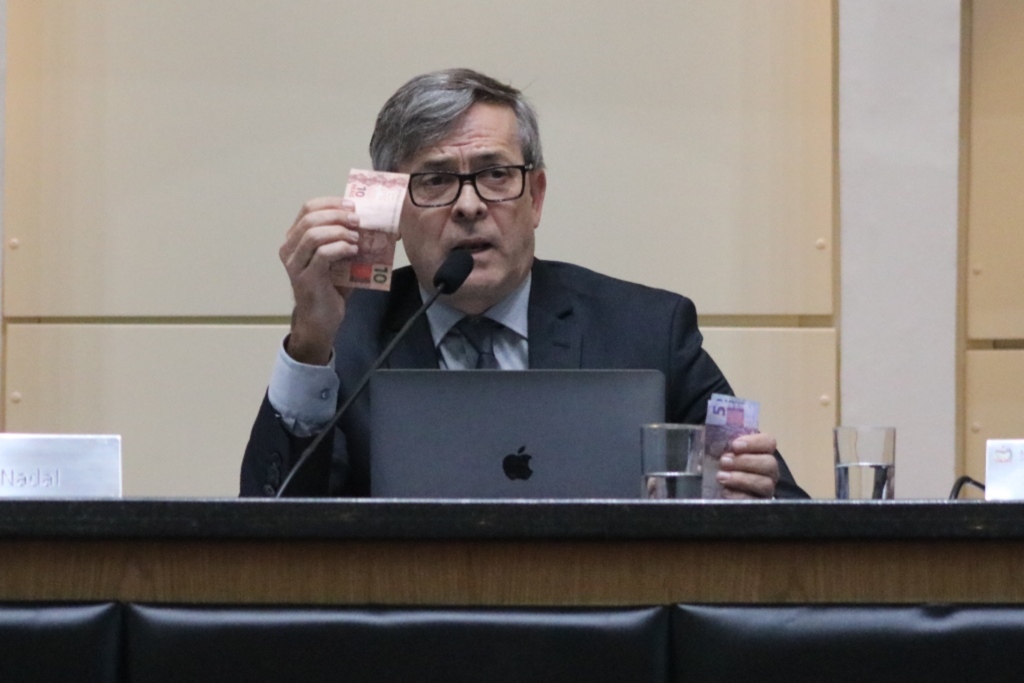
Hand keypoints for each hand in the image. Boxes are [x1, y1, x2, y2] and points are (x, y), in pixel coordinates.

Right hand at [280, 197, 360, 364]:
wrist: (322, 320)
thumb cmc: (331, 288)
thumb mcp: (338, 258)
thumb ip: (344, 239)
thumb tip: (368, 221)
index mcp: (295, 239)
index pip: (308, 208)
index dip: (331, 203)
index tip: (352, 205)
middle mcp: (289, 249)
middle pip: (310, 218)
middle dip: (338, 215)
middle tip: (358, 220)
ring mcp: (295, 264)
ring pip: (314, 234)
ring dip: (339, 231)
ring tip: (356, 238)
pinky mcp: (305, 278)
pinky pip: (322, 254)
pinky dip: (340, 248)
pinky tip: (353, 251)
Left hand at [716, 432, 779, 498]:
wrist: (717, 489)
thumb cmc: (722, 463)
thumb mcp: (718, 450)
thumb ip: (716, 443)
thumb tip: (703, 439)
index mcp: (762, 451)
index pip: (768, 442)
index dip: (754, 442)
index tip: (735, 445)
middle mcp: (769, 470)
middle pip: (769, 463)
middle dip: (745, 461)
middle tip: (724, 461)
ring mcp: (766, 488)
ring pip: (765, 483)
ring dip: (742, 479)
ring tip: (721, 477)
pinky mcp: (759, 504)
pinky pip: (754, 501)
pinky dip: (739, 496)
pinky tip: (724, 492)